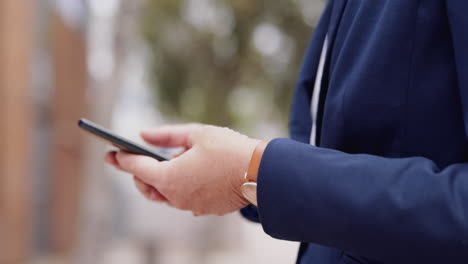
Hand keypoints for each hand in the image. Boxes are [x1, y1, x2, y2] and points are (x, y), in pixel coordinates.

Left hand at [104, 124, 259, 215]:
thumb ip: (165, 135)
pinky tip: (186, 174)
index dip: (121, 158)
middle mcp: (176, 196)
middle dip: (138, 172)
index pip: (137, 167)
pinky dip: (178, 187)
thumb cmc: (229, 149)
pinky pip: (183, 199)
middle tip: (133, 158)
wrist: (260, 172)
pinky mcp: (203, 209)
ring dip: (159, 180)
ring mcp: (190, 206)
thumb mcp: (196, 134)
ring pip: (164, 195)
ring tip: (162, 164)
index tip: (110, 153)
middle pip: (147, 186)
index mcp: (170, 177)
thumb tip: (142, 135)